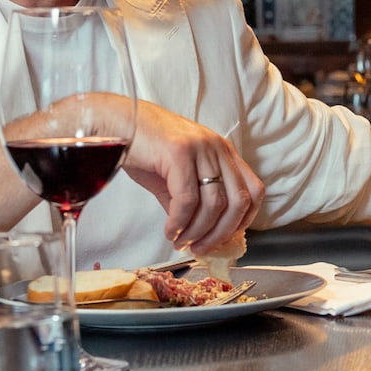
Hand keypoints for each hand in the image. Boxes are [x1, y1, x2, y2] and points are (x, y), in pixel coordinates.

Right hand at [118, 100, 264, 253]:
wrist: (117, 123)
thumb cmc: (144, 149)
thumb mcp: (176, 178)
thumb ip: (192, 203)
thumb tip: (200, 234)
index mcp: (223, 152)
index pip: (254, 190)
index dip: (244, 220)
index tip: (225, 238)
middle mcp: (218, 148)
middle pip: (238, 201)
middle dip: (221, 234)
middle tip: (200, 248)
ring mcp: (201, 148)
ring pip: (214, 204)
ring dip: (197, 231)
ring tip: (180, 241)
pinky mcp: (179, 152)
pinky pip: (187, 199)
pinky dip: (180, 222)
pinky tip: (170, 230)